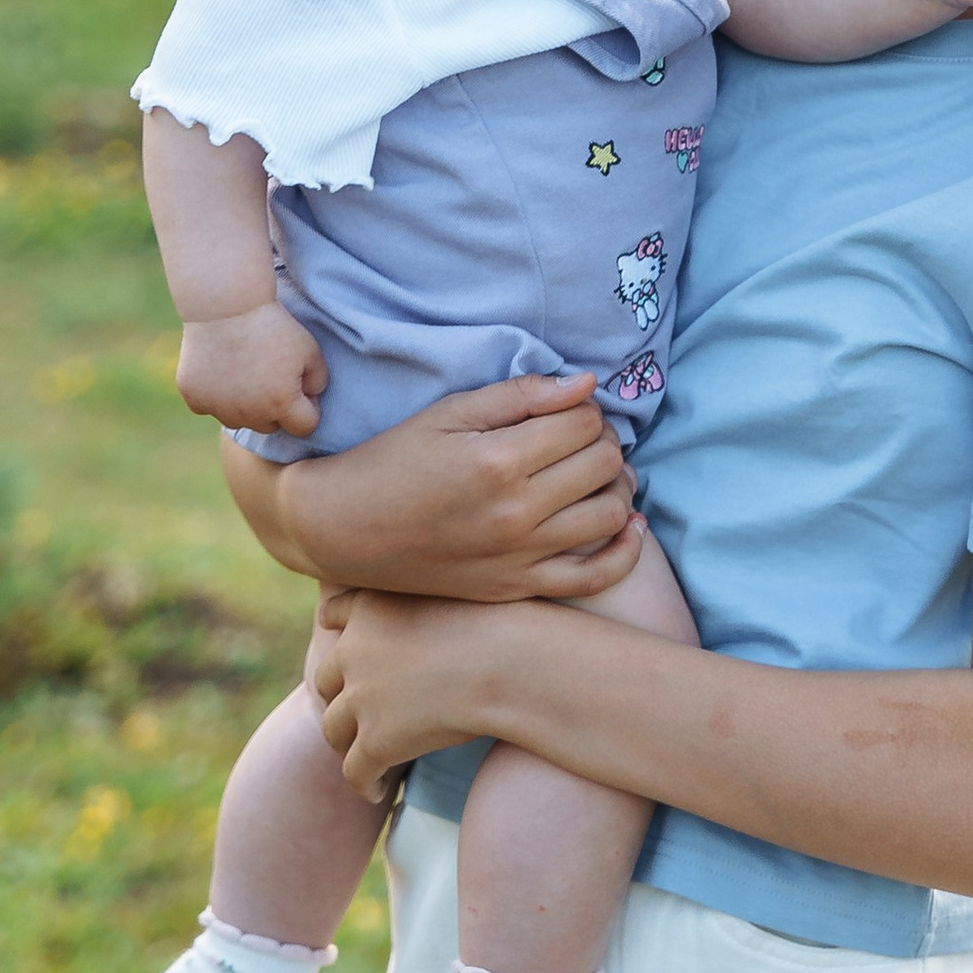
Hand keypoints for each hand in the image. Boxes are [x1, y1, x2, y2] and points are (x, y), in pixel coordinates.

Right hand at [176, 299, 325, 436]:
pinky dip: (215, 395)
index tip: (300, 385)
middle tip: (268, 372)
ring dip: (244, 405)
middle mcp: (249, 413)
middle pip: (269, 426)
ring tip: (244, 369)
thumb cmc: (272, 325)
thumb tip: (308, 400)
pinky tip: (220, 368)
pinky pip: (210, 407)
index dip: (308, 407)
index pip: (304, 427)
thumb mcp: (310, 349)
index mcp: (281, 403)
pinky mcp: (194, 399)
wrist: (225, 304)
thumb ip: (318, 381)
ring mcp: (218, 408)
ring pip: (238, 420)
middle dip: (274, 407)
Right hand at [225, 367, 643, 601]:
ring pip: (610, 514)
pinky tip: (627, 525)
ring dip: (617, 485)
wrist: (345, 529)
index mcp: (498, 461)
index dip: (585, 408)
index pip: (583, 423)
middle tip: (580, 436)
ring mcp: (519, 556)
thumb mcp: (449, 413)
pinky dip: (624, 550)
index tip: (566, 409)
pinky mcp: (517, 587)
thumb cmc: (394, 461)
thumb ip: (520, 395)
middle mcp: (516, 513)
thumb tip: (585, 385)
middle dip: (603, 440)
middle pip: (603, 464)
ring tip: (595, 473)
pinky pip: (594, 577)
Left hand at [308, 591, 496, 797]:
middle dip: (340, 697)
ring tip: (366, 756)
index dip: (340, 634)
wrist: (507, 661)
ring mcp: (360, 699)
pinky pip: (355, 771)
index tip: (349, 649)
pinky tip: (378, 791)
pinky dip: (364, 783)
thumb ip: (425, 600)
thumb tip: (431, 618)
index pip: (333, 614)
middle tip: (360, 714)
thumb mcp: (452, 591)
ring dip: (347, 744)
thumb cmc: (499, 623)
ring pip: (334, 729)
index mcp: (369, 608)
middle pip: (326, 680)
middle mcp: (352, 651)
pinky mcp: (375, 742)